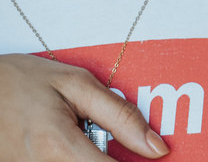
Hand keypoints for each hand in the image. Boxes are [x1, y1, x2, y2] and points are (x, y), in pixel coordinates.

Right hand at [0, 54, 168, 159]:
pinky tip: (70, 140)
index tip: (153, 156)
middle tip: (108, 134)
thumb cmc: (21, 81)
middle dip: (113, 157)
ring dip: (92, 156)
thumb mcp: (77, 85)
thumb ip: (121, 116)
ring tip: (80, 131)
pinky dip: (76, 157)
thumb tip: (156, 147)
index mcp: (58, 147)